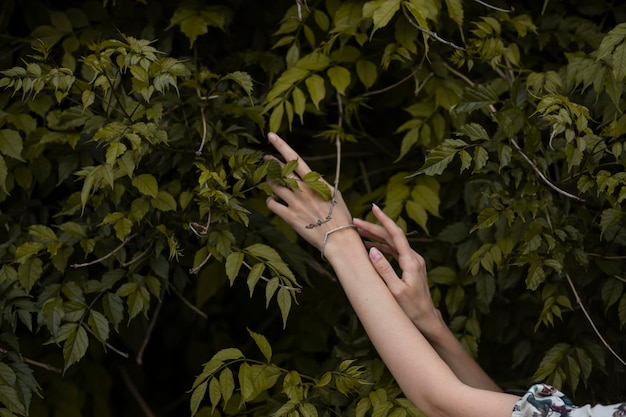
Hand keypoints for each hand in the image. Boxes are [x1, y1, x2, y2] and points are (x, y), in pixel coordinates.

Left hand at [265, 133, 354, 253]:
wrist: (338, 238)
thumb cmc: (340, 217)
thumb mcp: (335, 194)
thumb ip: (321, 184)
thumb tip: (313, 178)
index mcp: (315, 182)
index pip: (295, 159)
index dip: (281, 146)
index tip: (271, 136)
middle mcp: (303, 190)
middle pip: (281, 170)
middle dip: (271, 162)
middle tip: (266, 159)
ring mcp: (295, 203)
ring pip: (274, 185)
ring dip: (270, 181)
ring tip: (270, 180)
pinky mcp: (289, 217)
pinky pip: (272, 204)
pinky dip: (270, 201)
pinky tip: (273, 201)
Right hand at [354, 205, 442, 336]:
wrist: (426, 320)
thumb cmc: (412, 309)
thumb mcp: (395, 291)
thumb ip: (384, 270)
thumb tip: (372, 251)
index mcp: (411, 261)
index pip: (396, 235)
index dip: (384, 220)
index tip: (374, 208)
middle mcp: (413, 258)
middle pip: (391, 237)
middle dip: (373, 228)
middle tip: (355, 222)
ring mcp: (412, 262)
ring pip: (392, 244)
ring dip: (375, 237)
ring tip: (358, 232)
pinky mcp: (410, 267)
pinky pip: (394, 252)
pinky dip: (381, 247)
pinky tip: (369, 246)